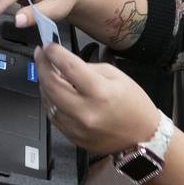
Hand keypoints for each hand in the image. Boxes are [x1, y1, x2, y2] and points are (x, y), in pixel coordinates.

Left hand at [36, 43, 162, 155]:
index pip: (68, 67)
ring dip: (44, 84)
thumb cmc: (134, 103)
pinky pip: (54, 116)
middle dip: (42, 66)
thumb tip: (64, 64)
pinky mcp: (73, 138)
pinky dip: (51, 101)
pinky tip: (54, 91)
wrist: (143, 136)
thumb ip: (87, 68)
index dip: (54, 53)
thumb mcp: (115, 75)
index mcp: (99, 92)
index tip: (48, 45)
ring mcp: (77, 128)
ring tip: (46, 71)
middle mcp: (85, 112)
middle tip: (40, 55)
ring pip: (48, 102)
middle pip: (51, 85)